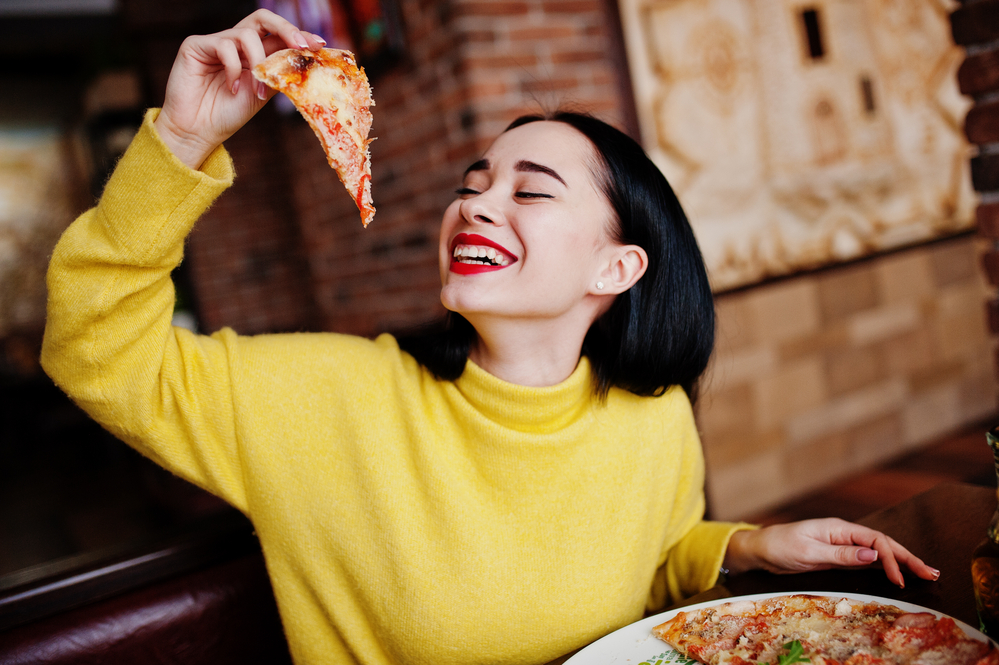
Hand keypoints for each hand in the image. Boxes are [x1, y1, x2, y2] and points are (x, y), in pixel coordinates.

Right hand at [154, 8, 325, 168]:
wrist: (197, 131)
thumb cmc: (228, 115)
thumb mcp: (262, 94)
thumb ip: (278, 74)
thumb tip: (306, 62)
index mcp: (252, 53)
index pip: (277, 35)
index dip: (299, 36)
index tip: (320, 45)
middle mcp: (234, 42)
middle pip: (262, 18)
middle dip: (286, 29)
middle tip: (302, 46)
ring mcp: (215, 41)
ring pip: (247, 34)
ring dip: (259, 63)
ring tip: (258, 91)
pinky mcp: (195, 45)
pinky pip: (224, 45)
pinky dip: (233, 68)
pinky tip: (231, 88)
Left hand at [723, 518, 940, 587]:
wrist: (760, 549)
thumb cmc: (780, 546)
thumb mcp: (809, 552)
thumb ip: (841, 554)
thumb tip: (872, 555)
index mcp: (839, 528)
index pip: (875, 541)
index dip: (891, 559)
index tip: (900, 579)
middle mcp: (843, 534)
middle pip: (882, 544)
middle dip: (907, 557)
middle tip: (932, 573)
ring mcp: (841, 544)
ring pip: (877, 552)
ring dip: (899, 561)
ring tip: (924, 573)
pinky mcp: (837, 555)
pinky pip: (866, 559)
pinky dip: (883, 566)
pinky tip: (895, 573)